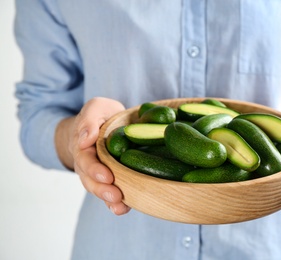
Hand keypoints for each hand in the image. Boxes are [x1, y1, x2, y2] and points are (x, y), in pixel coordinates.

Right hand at [55, 97, 130, 214]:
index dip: (94, 169)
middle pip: (90, 180)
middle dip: (102, 189)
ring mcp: (97, 174)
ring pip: (99, 190)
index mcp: (84, 146)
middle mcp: (88, 164)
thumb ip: (89, 120)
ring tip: (120, 207)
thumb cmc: (101, 116)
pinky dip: (115, 204)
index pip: (85, 159)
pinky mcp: (110, 181)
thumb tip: (85, 140)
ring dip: (109, 200)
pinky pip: (110, 195)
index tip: (107, 176)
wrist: (103, 125)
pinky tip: (124, 209)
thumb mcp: (96, 108)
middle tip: (115, 195)